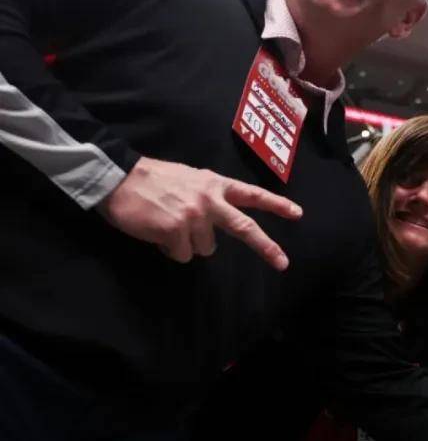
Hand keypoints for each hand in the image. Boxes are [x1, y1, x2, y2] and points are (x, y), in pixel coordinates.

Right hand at [99, 156, 301, 269]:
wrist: (116, 178)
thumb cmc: (152, 180)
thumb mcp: (188, 178)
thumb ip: (209, 196)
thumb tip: (218, 224)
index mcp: (214, 184)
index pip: (251, 194)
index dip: (275, 204)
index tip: (297, 214)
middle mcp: (209, 199)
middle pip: (245, 228)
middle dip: (266, 247)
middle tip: (283, 263)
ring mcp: (194, 216)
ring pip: (205, 249)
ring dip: (188, 243)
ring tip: (168, 224)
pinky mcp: (176, 230)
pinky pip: (182, 255)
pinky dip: (171, 249)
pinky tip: (157, 232)